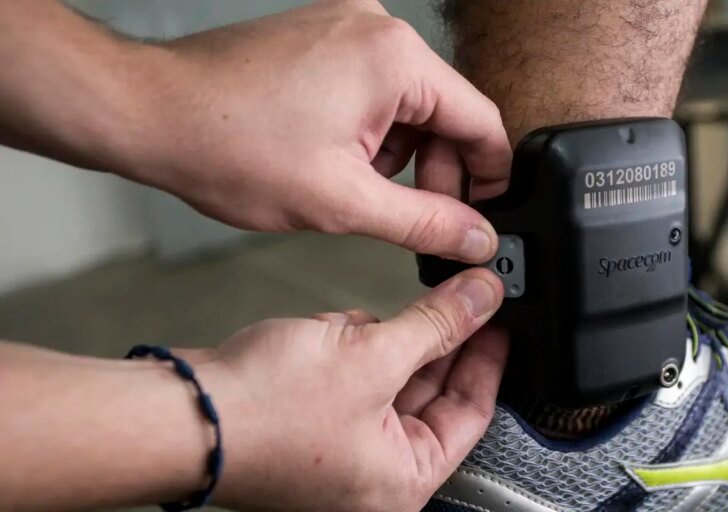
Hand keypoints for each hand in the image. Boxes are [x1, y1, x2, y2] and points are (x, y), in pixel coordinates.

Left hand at [128, 0, 511, 262]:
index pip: (481, 120)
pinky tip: (339, 160)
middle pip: (446, 110)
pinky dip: (371, 129)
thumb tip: (475, 239)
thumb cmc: (228, 146)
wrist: (148, 113)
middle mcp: (377, 27)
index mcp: (395, 58)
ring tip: (359, 190)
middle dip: (438, 170)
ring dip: (401, 153)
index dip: (491, 178)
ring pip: (409, 102)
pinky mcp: (322, 34)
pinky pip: (374, 86)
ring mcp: (346, 24)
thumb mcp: (343, 203)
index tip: (483, 217)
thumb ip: (426, 223)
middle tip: (421, 221)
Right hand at [191, 268, 506, 511]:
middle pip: (429, 394)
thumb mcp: (373, 356)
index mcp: (403, 481)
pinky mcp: (308, 425)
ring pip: (387, 380)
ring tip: (367, 323)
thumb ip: (437, 324)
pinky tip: (333, 333)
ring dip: (382, 343)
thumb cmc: (263, 413)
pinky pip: (349, 378)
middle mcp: (373, 476)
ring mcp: (338, 452)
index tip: (498, 318)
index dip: (488, 357)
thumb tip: (482, 298)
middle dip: (430, 342)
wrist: (178, 413)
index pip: (472, 414)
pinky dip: (347, 350)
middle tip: (455, 296)